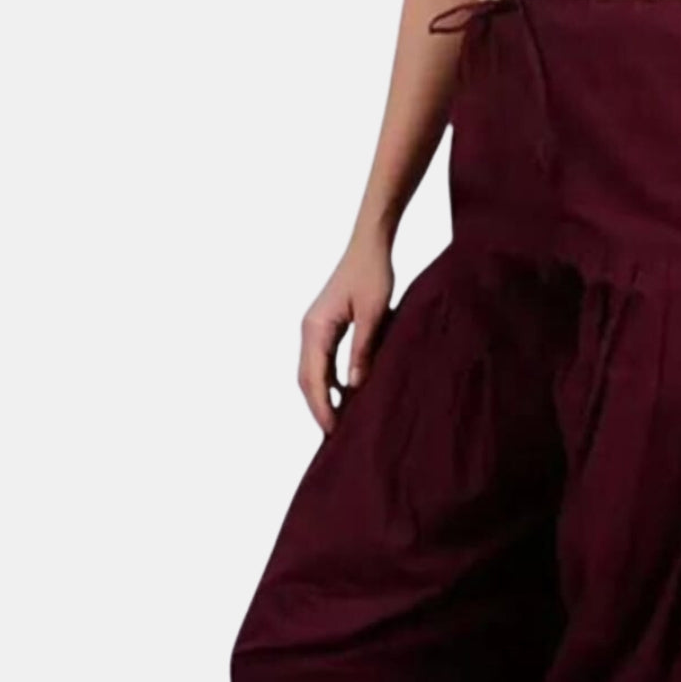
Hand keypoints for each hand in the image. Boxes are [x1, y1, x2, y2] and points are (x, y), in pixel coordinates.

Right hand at [298, 230, 394, 432]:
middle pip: (307, 379)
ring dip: (323, 397)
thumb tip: (353, 387)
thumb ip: (363, 350)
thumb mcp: (374, 314)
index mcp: (316, 328)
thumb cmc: (373, 273)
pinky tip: (344, 396)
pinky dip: (330, 382)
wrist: (369, 245)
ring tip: (338, 422)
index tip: (332, 431)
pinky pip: (323, 361)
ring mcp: (315, 328)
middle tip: (333, 436)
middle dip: (318, 408)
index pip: (313, 378)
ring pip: (312, 372)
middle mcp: (309, 329)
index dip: (321, 407)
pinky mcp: (325, 327)